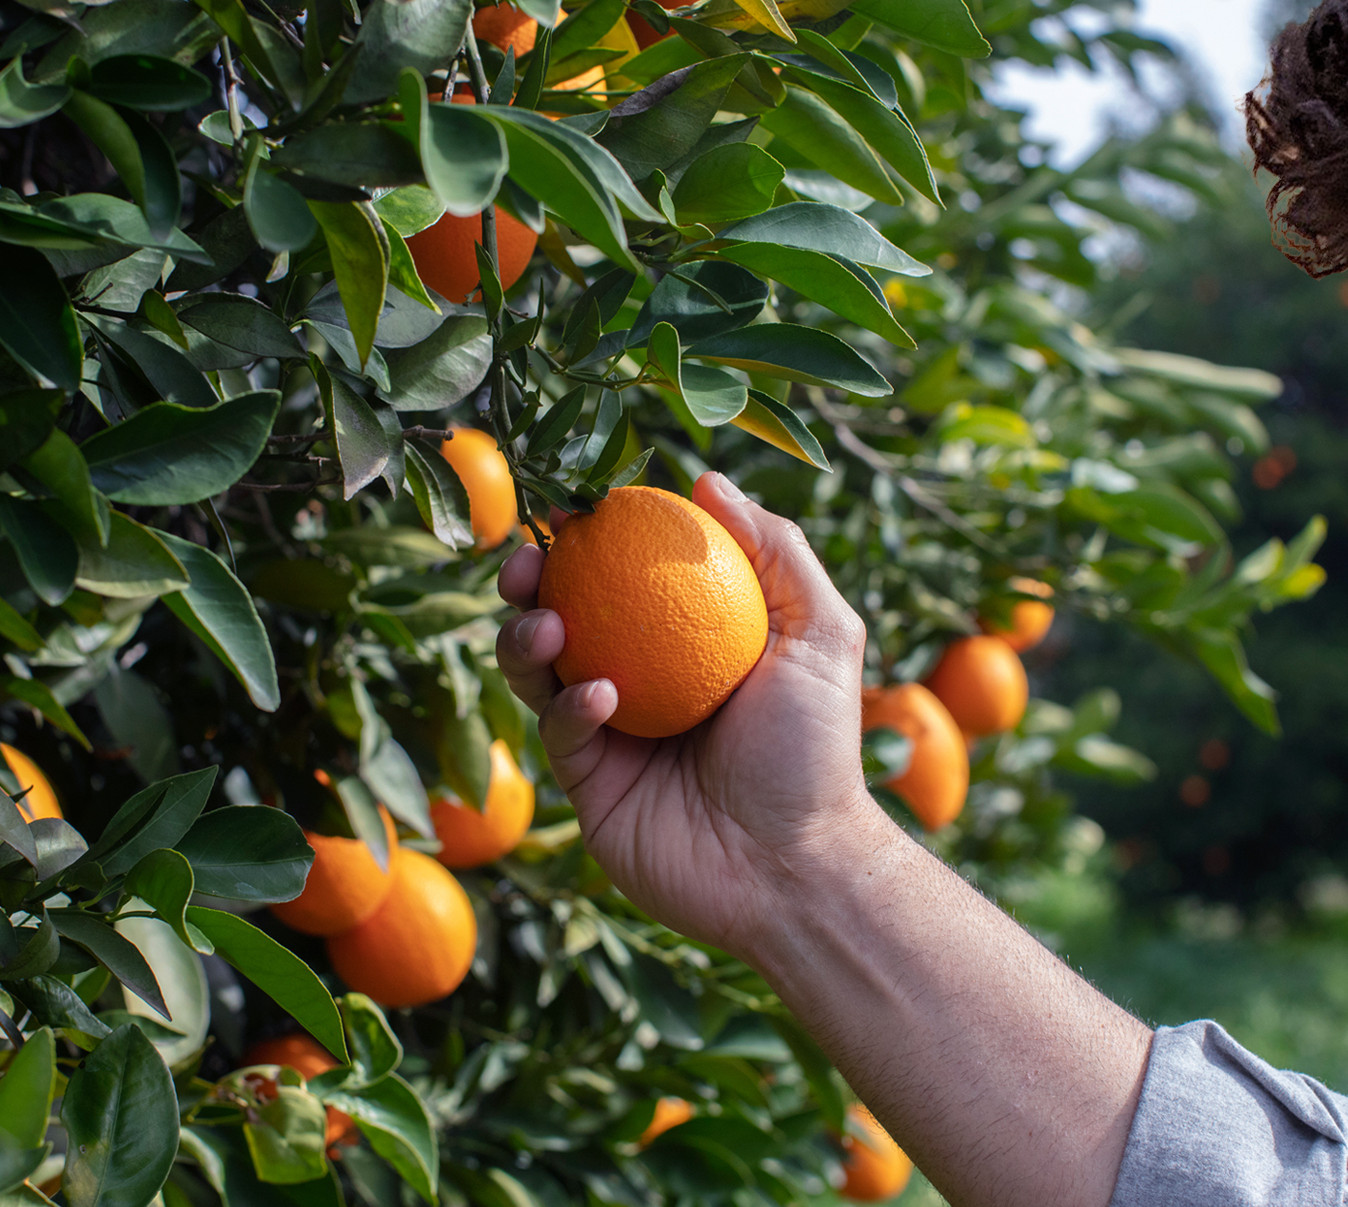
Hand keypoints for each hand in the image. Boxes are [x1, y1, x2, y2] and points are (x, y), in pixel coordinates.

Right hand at [494, 471, 886, 954]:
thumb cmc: (815, 751)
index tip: (573, 507)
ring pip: (540, 672)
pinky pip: (559, 732)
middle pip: (566, 613)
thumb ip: (775, 550)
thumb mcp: (820, 634)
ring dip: (529, 638)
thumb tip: (708, 480)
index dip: (592, 538)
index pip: (628, 573)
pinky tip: (598, 696)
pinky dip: (570, 706)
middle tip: (527, 562)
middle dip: (532, 582)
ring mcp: (611, 734)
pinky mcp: (589, 786)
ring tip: (548, 624)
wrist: (796, 868)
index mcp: (692, 640)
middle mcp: (645, 680)